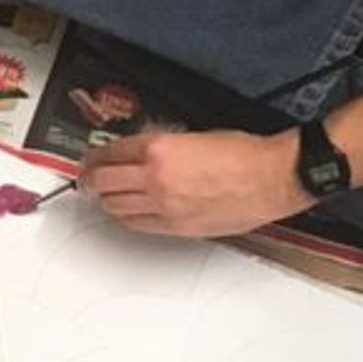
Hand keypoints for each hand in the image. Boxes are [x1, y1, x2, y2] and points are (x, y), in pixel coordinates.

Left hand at [81, 129, 308, 235]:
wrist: (273, 177)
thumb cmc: (245, 153)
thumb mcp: (194, 135)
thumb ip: (161, 146)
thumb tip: (140, 154)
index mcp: (159, 149)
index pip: (109, 154)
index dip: (94, 157)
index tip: (90, 158)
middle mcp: (156, 179)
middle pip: (103, 183)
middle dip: (91, 179)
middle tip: (89, 177)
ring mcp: (165, 206)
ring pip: (116, 207)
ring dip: (108, 199)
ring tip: (107, 194)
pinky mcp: (177, 227)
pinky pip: (138, 225)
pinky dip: (128, 217)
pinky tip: (129, 211)